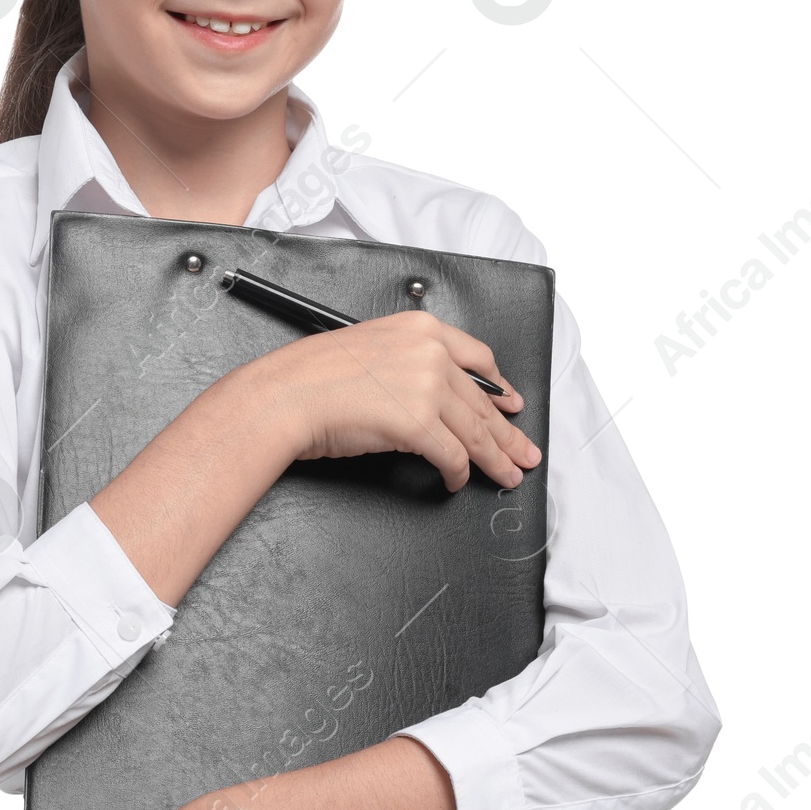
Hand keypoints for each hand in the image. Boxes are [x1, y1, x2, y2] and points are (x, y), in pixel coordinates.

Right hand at [242, 309, 540, 492]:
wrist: (286, 394)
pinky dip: (459, 474)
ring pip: (476, 432)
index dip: (500, 388)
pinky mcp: (420, 424)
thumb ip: (408, 361)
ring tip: (508, 474)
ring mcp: (428, 387)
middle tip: (523, 450)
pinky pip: (453, 456)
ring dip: (495, 459)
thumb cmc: (312, 375)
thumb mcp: (370, 347)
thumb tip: (432, 394)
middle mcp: (431, 352)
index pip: (478, 359)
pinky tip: (457, 481)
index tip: (511, 402)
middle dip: (507, 433)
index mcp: (420, 328)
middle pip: (483, 401)